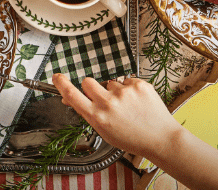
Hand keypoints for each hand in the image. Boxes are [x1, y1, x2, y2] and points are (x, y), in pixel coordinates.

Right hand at [52, 74, 181, 158]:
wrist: (161, 139)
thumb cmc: (132, 138)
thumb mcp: (104, 131)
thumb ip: (87, 112)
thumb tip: (69, 98)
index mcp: (98, 117)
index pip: (73, 95)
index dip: (62, 84)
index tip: (56, 76)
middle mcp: (109, 103)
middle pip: (88, 82)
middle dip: (91, 87)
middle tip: (103, 98)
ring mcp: (124, 92)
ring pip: (109, 82)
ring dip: (114, 91)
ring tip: (127, 106)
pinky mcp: (139, 85)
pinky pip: (126, 81)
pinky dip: (130, 89)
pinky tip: (137, 102)